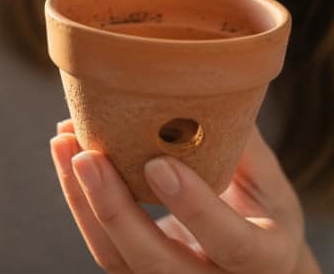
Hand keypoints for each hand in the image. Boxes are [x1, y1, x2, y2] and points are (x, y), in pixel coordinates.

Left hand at [50, 120, 319, 273]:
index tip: (158, 164)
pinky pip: (105, 249)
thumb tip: (208, 79)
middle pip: (157, 263)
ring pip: (119, 260)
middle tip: (88, 155)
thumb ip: (240, 142)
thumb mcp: (269, 181)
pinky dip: (81, 204)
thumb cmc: (264, 211)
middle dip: (115, 210)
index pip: (230, 242)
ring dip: (84, 203)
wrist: (255, 263)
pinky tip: (70, 158)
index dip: (194, 207)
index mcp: (265, 258)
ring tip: (65, 143)